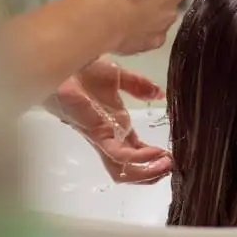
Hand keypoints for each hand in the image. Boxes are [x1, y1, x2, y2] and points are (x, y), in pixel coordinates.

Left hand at [48, 57, 170, 182]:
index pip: (135, 153)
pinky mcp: (96, 133)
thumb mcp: (118, 77)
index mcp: (114, 127)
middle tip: (172, 167)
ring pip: (122, 169)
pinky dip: (139, 158)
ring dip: (147, 172)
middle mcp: (109, 137)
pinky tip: (156, 153)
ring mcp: (101, 137)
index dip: (153, 159)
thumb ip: (139, 85)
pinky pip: (119, 154)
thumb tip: (160, 94)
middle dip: (151, 174)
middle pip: (128, 169)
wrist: (64, 62)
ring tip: (166, 165)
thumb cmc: (83, 71)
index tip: (172, 156)